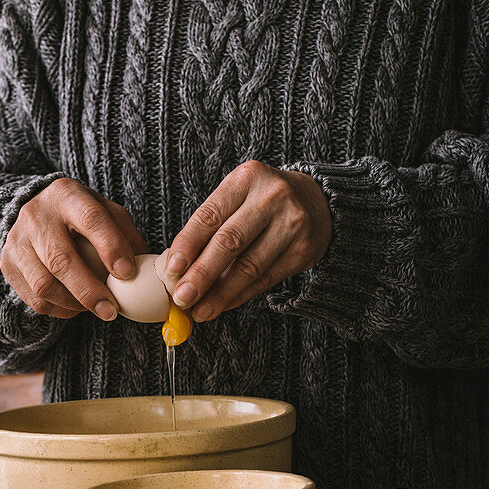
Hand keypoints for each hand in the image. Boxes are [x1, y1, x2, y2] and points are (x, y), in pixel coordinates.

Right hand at [1, 178, 147, 319]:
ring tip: (95, 309)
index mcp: (67, 195)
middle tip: (111, 311)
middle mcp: (36, 215)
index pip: (90, 219)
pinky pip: (34, 298)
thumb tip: (145, 268)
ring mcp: (17, 240)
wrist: (36, 213)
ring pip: (44, 284)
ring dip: (74, 304)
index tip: (126, 274)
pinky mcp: (8, 263)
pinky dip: (59, 310)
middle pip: (61, 260)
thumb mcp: (106, 212)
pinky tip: (75, 307)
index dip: (110, 247)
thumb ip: (127, 235)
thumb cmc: (80, 216)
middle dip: (89, 291)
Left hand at [163, 161, 332, 321]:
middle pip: (229, 242)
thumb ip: (210, 228)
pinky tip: (223, 305)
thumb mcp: (237, 198)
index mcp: (247, 177)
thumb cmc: (262, 202)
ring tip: (200, 311)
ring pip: (248, 266)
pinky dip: (240, 295)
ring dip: (220, 294)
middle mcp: (272, 197)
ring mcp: (292, 223)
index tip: (171, 270)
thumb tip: (178, 271)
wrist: (316, 202)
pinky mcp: (303, 250)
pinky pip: (265, 279)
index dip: (188, 245)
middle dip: (201, 274)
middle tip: (182, 298)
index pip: (210, 215)